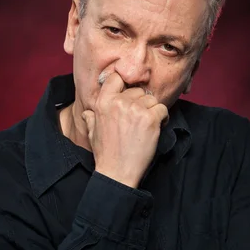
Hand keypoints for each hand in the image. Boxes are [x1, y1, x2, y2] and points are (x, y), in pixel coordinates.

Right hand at [82, 72, 168, 187]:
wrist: (117, 172)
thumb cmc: (106, 153)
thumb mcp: (93, 132)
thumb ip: (91, 118)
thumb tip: (87, 113)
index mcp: (103, 102)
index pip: (117, 77)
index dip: (125, 84)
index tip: (129, 94)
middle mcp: (119, 102)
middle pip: (138, 90)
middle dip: (141, 103)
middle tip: (138, 120)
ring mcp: (135, 110)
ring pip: (151, 99)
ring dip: (152, 111)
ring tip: (146, 126)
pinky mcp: (150, 119)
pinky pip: (162, 109)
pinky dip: (162, 118)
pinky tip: (156, 128)